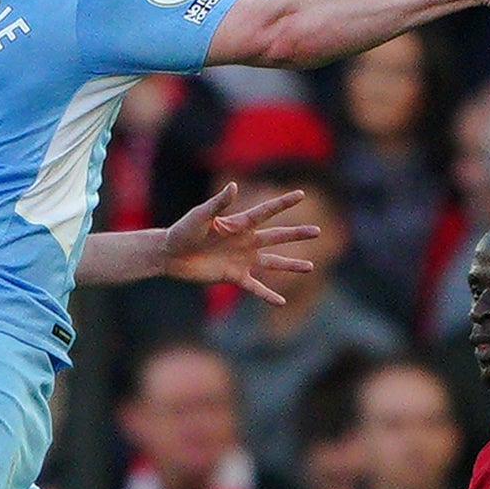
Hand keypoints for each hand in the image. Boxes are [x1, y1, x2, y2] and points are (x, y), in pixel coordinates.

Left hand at [157, 180, 320, 300]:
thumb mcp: (201, 215)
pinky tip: (281, 302)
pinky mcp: (234, 277)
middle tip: (318, 231)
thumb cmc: (184, 230)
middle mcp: (245, 241)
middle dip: (297, 234)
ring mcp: (242, 260)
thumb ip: (219, 203)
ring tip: (310, 266)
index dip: (284, 203)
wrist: (171, 254)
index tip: (301, 194)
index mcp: (239, 223)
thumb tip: (234, 186)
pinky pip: (255, 287)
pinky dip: (267, 295)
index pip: (266, 211)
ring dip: (291, 264)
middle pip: (277, 236)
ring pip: (272, 262)